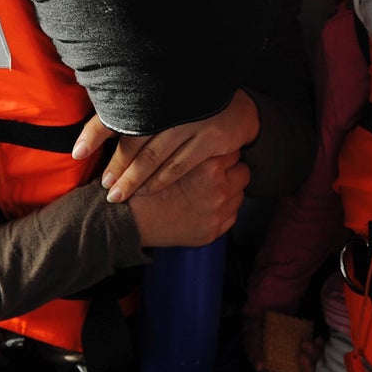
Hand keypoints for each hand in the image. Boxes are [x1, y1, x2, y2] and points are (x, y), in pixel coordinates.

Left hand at [74, 90, 259, 202]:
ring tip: (117, 194)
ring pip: (155, 157)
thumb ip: (136, 108)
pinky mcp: (210, 138)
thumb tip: (94, 128)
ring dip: (133, 179)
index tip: (77, 152)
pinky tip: (146, 190)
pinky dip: (160, 180)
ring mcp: (192, 121)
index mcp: (155, 91)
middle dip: (116, 166)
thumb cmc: (192, 104)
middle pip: (134, 139)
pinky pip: (179, 165)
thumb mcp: (165, 99)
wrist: (239, 105)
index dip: (95, 132)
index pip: (119, 110)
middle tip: (103, 185)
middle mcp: (171, 104)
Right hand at [129, 152, 248, 246]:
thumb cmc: (145, 185)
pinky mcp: (213, 232)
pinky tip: (205, 204)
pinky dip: (222, 209)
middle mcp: (218, 190)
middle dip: (230, 170)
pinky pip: (231, 215)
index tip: (214, 153)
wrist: (130, 220)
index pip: (233, 151)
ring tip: (207, 188)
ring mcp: (218, 213)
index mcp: (209, 168)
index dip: (221, 151)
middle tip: (212, 170)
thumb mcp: (169, 155)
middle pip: (242, 171)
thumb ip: (195, 147)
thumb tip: (213, 139)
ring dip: (229, 189)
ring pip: (239, 193)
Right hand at [242, 312, 321, 371]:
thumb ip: (254, 354)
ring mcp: (298, 359)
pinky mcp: (305, 348)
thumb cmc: (254, 330)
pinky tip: (317, 339)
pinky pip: (318, 353)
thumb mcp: (250, 341)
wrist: (263, 313)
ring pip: (313, 367)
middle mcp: (287, 369)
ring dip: (314, 356)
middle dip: (307, 371)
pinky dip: (319, 347)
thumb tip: (260, 367)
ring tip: (308, 342)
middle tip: (303, 355)